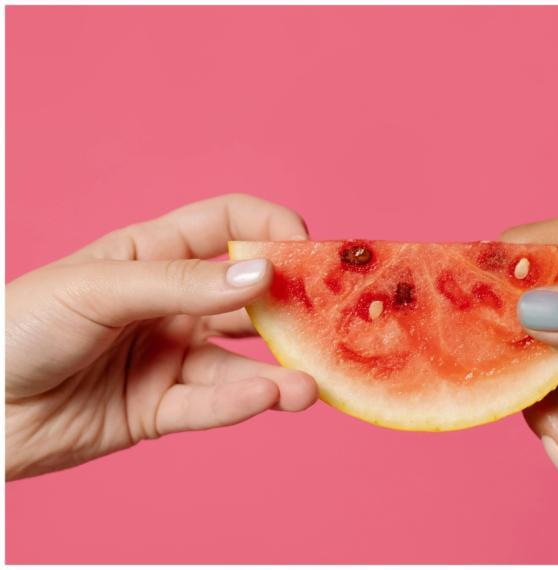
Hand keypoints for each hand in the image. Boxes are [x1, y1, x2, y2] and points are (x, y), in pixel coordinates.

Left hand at [6, 194, 317, 479]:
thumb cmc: (17, 327)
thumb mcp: (97, 289)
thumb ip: (182, 283)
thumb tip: (260, 271)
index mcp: (153, 254)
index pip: (227, 226)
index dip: (270, 229)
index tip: (306, 250)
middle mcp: (171, 303)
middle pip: (247, 296)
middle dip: (290, 307)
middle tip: (327, 322)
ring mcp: (168, 355)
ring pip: (238, 361)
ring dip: (278, 372)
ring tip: (308, 386)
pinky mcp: (159, 407)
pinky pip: (207, 403)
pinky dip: (237, 403)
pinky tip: (266, 399)